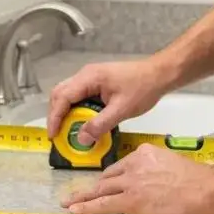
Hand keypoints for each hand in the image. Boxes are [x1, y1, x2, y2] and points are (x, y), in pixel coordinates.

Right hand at [47, 58, 168, 143]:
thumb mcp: (122, 110)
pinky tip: (83, 122)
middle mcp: (86, 75)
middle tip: (59, 135)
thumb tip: (81, 139)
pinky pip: (80, 96)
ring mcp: (91, 77)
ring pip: (69, 94)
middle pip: (60, 94)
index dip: (55, 118)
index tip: (54, 136)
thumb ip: (100, 125)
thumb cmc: (143, 88)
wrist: (160, 74)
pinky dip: (77, 109)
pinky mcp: (98, 82)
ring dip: (66, 112)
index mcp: (89, 78)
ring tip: (69, 131)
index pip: (62, 97)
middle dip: (56, 115)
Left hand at [60, 145, 213, 213]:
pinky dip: (87, 208)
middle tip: (75, 193)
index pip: (120, 167)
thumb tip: (150, 182)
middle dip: (92, 187)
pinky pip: (103, 204)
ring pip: (101, 190)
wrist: (205, 189)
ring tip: (70, 203)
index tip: (103, 184)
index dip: (109, 179)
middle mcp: (135, 164)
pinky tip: (77, 210)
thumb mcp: (171, 163)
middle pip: (107, 177)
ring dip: (83, 197)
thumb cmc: (196, 180)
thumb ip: (155, 169)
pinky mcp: (131, 200)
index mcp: (145, 153)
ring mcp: (131, 182)